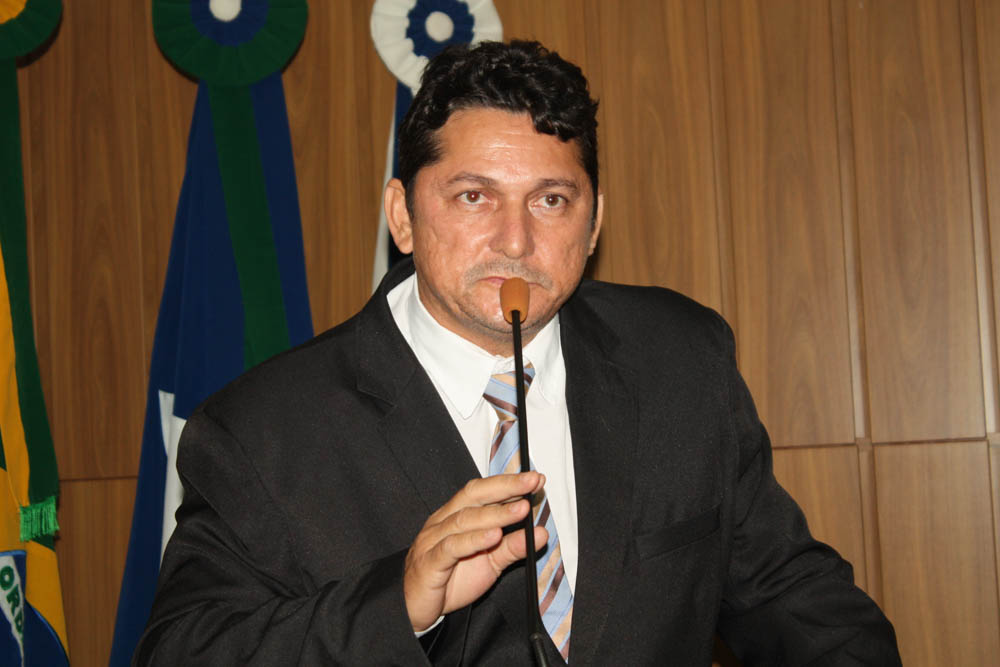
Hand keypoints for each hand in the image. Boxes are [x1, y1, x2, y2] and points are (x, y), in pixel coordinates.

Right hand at [403, 472, 547, 630]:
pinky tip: (494, 536)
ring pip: (465, 519)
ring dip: (496, 513)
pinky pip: (452, 547)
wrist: (413, 608)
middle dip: (505, 487)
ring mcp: (434, 540)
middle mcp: (444, 523)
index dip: (508, 483)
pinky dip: (474, 540)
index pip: (482, 491)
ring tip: (521, 510)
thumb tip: (541, 534)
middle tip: (531, 483)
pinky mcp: (430, 562)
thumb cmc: (448, 581)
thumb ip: (512, 548)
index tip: (534, 479)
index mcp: (456, 517)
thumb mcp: (489, 564)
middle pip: (474, 496)